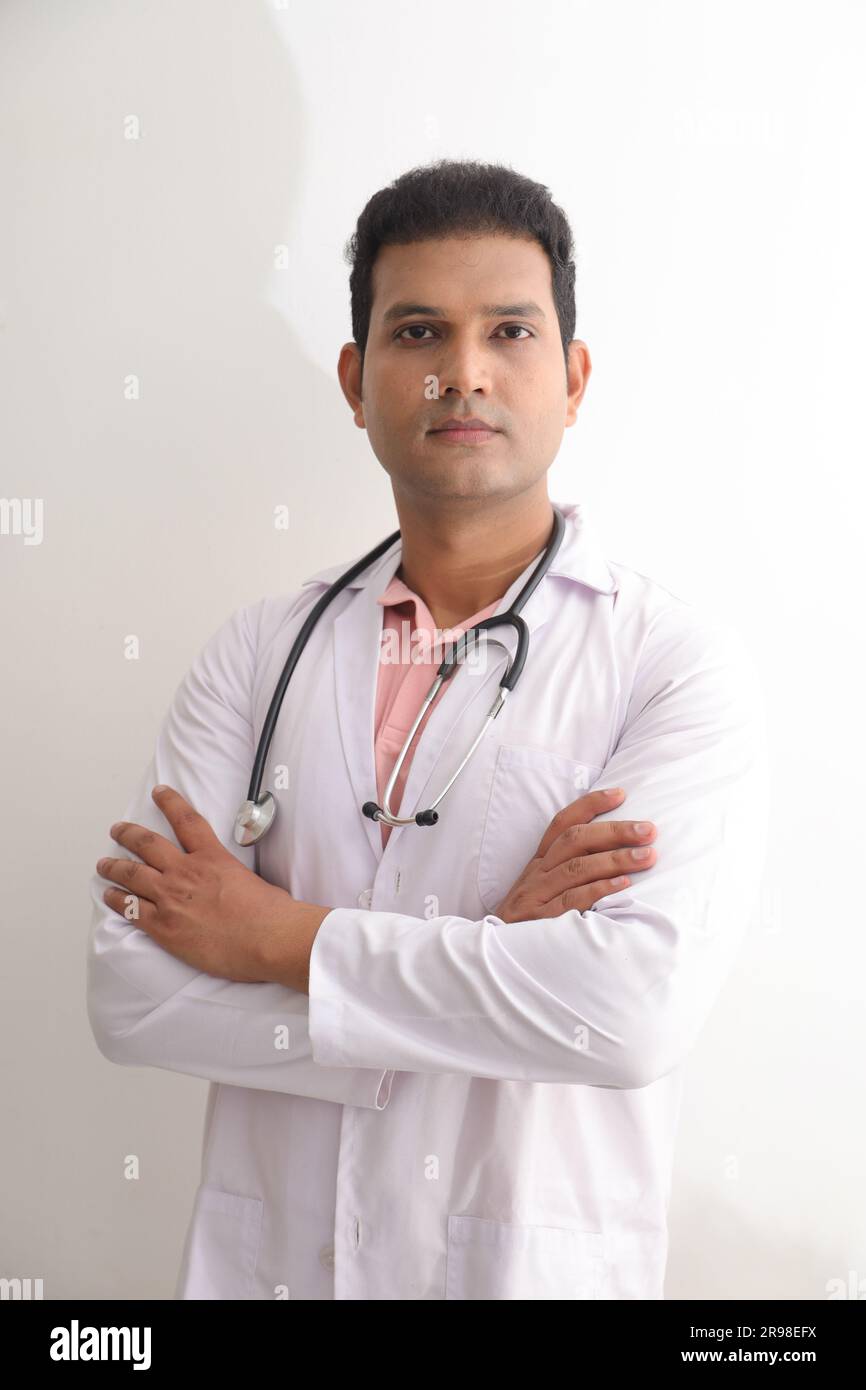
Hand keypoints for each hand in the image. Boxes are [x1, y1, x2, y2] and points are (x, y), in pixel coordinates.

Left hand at [96, 785, 299, 982]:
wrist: (267, 938)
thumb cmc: (269, 913)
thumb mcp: (254, 879)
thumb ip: (236, 876)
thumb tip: (237, 882)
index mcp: (212, 857)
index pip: (186, 820)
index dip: (170, 802)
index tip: (159, 792)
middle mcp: (186, 872)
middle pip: (147, 844)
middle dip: (128, 834)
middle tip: (118, 830)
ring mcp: (171, 898)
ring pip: (131, 874)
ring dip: (114, 867)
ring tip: (104, 864)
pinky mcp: (163, 926)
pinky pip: (130, 909)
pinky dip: (116, 901)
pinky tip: (109, 896)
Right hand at [492, 787, 656, 921]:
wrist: (495, 958)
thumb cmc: (529, 924)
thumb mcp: (543, 892)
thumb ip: (572, 874)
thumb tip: (617, 855)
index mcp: (539, 863)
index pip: (562, 823)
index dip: (590, 805)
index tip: (621, 794)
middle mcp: (536, 874)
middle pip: (575, 840)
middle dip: (614, 831)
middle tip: (648, 830)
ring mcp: (536, 896)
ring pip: (577, 867)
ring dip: (615, 859)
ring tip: (647, 856)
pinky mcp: (539, 921)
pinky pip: (572, 900)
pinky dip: (599, 889)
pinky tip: (624, 884)